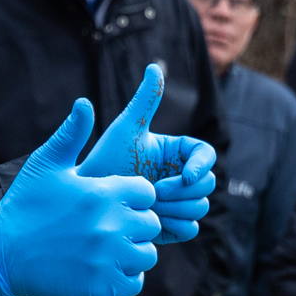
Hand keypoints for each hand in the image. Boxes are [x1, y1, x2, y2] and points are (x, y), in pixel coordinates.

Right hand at [0, 96, 160, 295]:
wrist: (0, 252)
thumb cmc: (24, 205)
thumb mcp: (45, 164)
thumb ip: (72, 134)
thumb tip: (85, 103)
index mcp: (103, 193)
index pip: (147, 193)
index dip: (132, 197)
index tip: (110, 203)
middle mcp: (112, 225)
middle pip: (150, 223)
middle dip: (134, 224)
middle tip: (106, 227)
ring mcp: (109, 257)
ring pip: (146, 253)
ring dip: (132, 251)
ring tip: (105, 248)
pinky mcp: (104, 286)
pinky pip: (136, 280)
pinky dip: (125, 276)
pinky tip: (103, 267)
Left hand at [78, 63, 217, 243]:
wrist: (87, 202)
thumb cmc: (104, 161)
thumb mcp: (125, 129)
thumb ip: (145, 101)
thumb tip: (154, 66)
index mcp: (175, 152)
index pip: (205, 155)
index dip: (202, 166)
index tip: (185, 176)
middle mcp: (180, 176)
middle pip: (208, 184)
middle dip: (184, 190)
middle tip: (154, 192)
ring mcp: (177, 201)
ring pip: (201, 207)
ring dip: (177, 208)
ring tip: (148, 205)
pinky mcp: (171, 225)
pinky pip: (190, 229)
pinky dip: (175, 226)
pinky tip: (151, 220)